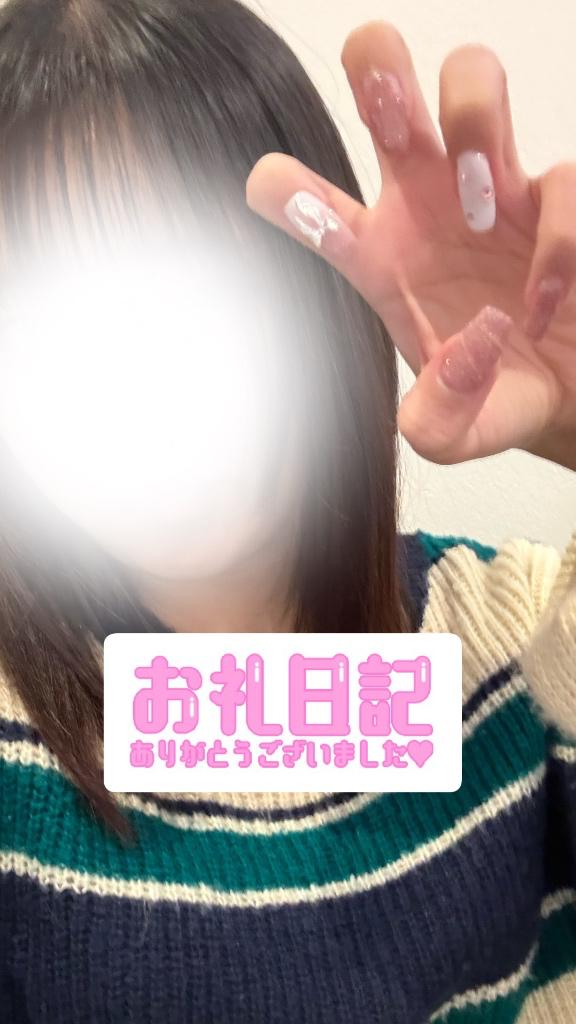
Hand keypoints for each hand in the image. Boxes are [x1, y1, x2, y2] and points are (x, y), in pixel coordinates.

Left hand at [246, 21, 575, 468]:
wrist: (568, 398)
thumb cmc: (496, 394)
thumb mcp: (453, 432)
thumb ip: (439, 420)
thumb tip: (467, 354)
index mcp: (380, 255)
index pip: (313, 206)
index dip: (287, 190)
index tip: (277, 191)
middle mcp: (429, 207)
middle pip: (387, 94)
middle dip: (379, 71)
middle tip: (386, 106)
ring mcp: (495, 192)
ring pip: (473, 85)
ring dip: (471, 119)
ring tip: (478, 207)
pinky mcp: (558, 200)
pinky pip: (561, 183)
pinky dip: (556, 243)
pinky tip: (543, 304)